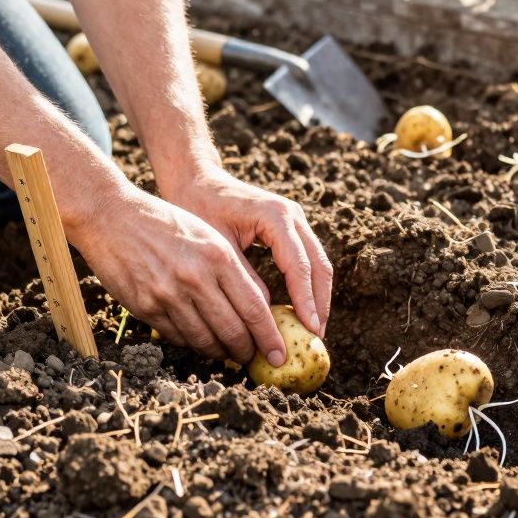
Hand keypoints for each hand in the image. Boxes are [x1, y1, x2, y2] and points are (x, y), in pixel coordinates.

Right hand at [69, 184, 285, 364]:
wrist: (111, 215)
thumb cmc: (165, 222)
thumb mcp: (206, 235)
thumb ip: (231, 270)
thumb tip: (257, 308)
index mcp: (217, 256)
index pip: (253, 308)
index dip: (269, 337)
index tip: (278, 354)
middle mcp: (195, 277)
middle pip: (232, 330)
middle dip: (247, 351)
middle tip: (253, 358)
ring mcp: (168, 295)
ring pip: (204, 340)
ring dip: (220, 352)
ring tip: (228, 353)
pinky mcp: (145, 307)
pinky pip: (177, 337)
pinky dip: (192, 344)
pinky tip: (199, 341)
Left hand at [164, 168, 331, 336]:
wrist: (197, 180)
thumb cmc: (200, 208)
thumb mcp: (218, 247)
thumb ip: (244, 278)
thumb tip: (265, 315)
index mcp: (275, 215)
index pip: (299, 265)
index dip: (306, 300)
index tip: (310, 328)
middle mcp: (293, 215)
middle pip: (319, 265)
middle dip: (320, 303)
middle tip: (316, 336)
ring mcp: (296, 220)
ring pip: (319, 263)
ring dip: (318, 297)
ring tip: (313, 329)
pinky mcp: (292, 228)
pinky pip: (309, 260)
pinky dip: (309, 286)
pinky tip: (303, 310)